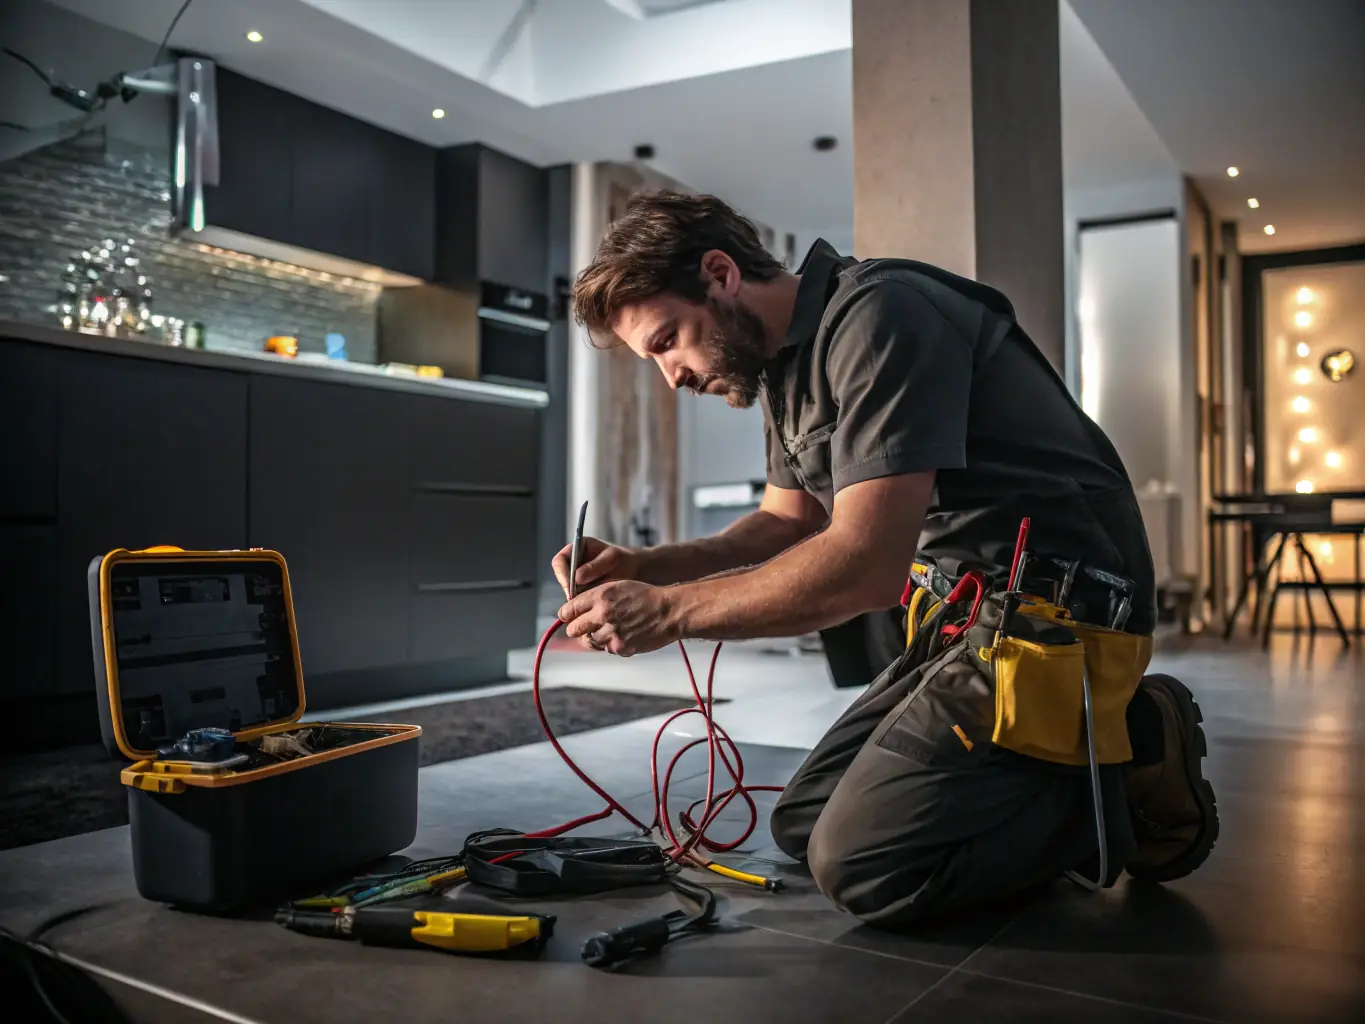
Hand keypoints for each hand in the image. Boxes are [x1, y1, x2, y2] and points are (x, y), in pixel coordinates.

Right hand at [551, 537, 640, 596]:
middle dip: (568, 588)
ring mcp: (576, 577)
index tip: (570, 586)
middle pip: (561, 576)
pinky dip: (584, 601)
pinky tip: (595, 602)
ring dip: (577, 595)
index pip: (559, 560)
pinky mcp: (582, 589)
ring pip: (568, 589)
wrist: (633, 571)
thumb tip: (577, 577)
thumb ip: (594, 566)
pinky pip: (577, 597)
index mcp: (577, 548)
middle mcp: (573, 563)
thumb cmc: (623, 559)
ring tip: (594, 597)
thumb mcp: (611, 559)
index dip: (562, 573)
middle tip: (578, 598)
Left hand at [557, 581, 680, 656]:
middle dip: (576, 629)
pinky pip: (606, 649)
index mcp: (601, 596)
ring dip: (596, 637)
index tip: (569, 618)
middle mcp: (603, 614)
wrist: (670, 611)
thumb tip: (574, 611)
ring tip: (610, 630)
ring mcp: (612, 632)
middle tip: (585, 628)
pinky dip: (611, 644)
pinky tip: (624, 635)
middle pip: (572, 630)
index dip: (567, 615)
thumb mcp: (618, 587)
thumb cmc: (645, 596)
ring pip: (589, 641)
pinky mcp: (621, 647)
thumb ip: (596, 597)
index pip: (568, 610)